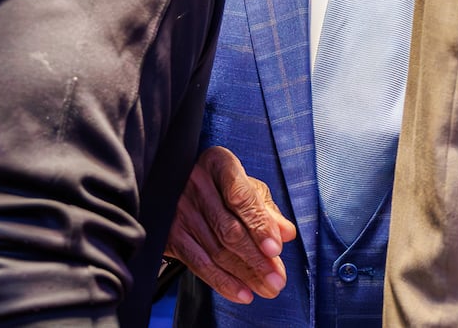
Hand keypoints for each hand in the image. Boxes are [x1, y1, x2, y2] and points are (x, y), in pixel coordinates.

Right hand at [165, 146, 297, 303]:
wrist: (178, 185)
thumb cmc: (222, 185)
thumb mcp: (247, 187)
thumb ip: (267, 210)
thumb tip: (287, 234)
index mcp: (219, 164)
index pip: (241, 197)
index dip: (259, 226)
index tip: (275, 250)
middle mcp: (196, 185)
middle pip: (229, 229)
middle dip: (256, 260)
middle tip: (278, 281)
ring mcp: (179, 210)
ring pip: (216, 251)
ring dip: (245, 275)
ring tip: (268, 289)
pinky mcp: (170, 235)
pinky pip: (199, 264)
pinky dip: (223, 282)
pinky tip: (243, 293)